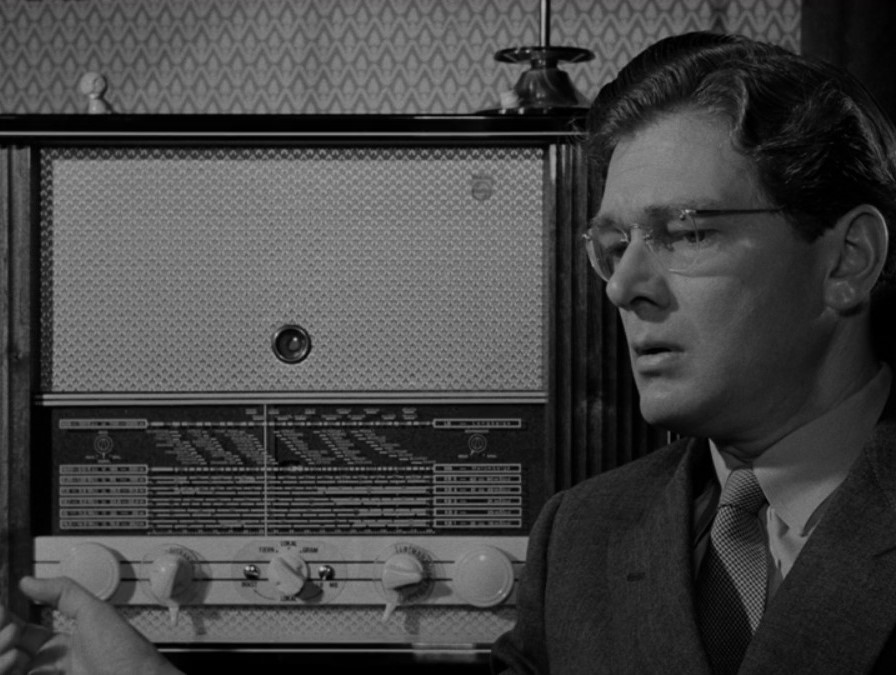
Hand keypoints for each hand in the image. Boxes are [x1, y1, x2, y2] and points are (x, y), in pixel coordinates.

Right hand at [4, 576, 182, 674]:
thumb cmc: (124, 652)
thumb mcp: (94, 613)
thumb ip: (64, 593)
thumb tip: (27, 580)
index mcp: (62, 646)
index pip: (23, 635)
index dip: (8, 625)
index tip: (1, 614)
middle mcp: (52, 668)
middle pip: (13, 655)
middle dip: (2, 644)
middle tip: (5, 636)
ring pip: (11, 670)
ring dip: (3, 661)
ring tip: (13, 655)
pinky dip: (8, 671)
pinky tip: (11, 667)